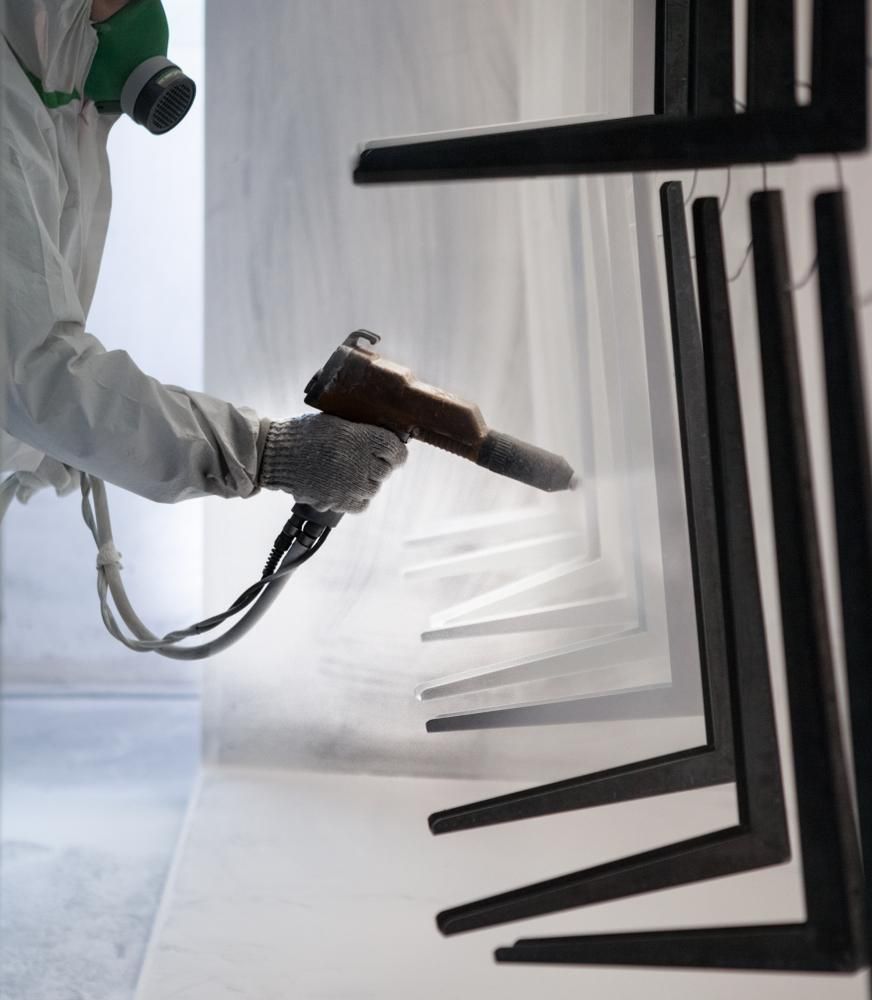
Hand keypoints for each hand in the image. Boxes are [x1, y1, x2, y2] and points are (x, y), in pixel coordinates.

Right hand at [257, 414, 406, 512]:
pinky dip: (356, 498)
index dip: (396, 452)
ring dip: (366, 482)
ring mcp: (350, 484)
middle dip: (378, 466)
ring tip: (349, 474)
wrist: (275, 454)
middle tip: (363, 462)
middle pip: (386, 471)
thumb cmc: (303, 433)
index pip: (397, 450)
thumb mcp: (336, 422)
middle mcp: (360, 462)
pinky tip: (346, 488)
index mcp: (361, 438)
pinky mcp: (338, 501)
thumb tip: (381, 439)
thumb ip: (360, 432)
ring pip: (373, 489)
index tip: (392, 453)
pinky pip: (361, 505)